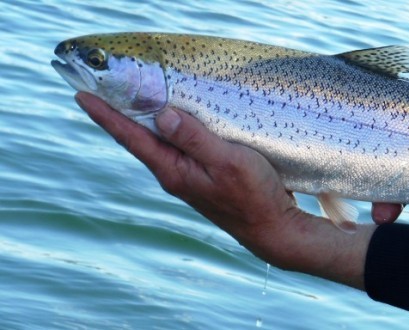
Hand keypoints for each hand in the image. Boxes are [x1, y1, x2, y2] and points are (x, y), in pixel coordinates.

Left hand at [76, 92, 375, 289]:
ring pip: (159, 140)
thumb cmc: (253, 196)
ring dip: (144, 117)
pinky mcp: (202, 174)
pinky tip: (175, 115)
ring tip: (132, 94)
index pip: (132, 137)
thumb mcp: (227, 162)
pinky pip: (178, 144)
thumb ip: (194, 138)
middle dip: (119, 112)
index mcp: (174, 171)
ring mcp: (187, 175)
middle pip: (139, 138)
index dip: (107, 115)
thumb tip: (162, 114)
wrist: (272, 228)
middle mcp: (174, 173)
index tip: (82, 97)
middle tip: (102, 86)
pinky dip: (170, 126)